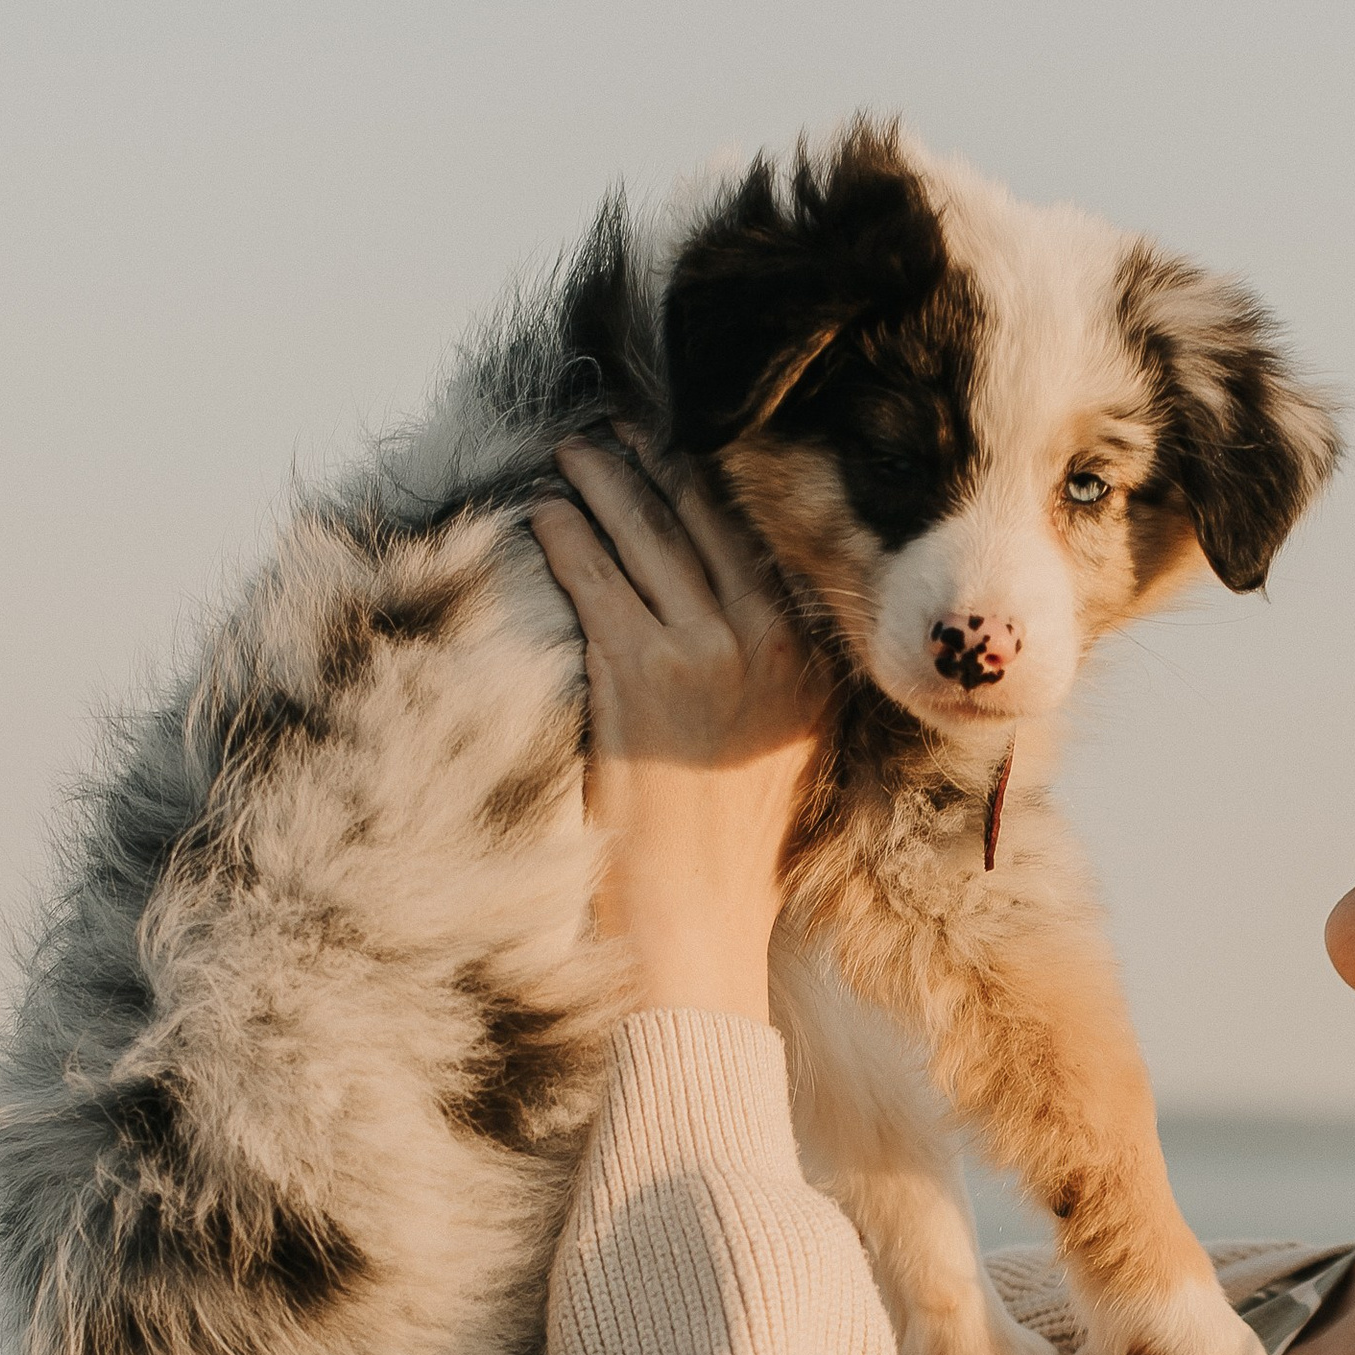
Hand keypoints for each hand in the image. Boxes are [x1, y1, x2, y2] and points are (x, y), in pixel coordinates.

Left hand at [529, 434, 828, 1020]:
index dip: (713, 483)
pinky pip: (594, 579)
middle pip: (702, 522)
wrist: (699, 926)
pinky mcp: (638, 675)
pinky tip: (544, 516)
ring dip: (601, 484)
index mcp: (810, 659)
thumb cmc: (734, 853)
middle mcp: (768, 643)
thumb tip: (744, 603)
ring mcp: (704, 653)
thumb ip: (780, 671)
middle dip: (652, 465)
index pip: (759, 541)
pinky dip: (566, 539)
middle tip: (615, 428)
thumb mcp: (790, 749)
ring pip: (644, 536)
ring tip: (571, 454)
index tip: (681, 444)